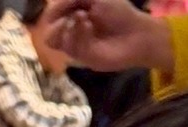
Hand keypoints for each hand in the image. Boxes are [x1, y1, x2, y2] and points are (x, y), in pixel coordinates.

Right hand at [46, 0, 173, 73]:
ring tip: (83, 17)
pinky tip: (88, 26)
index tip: (57, 7)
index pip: (54, 19)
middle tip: (69, 15)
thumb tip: (49, 14)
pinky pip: (72, 48)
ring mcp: (81, 48)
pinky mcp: (87, 60)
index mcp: (76, 17)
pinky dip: (78, 34)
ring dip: (68, 26)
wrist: (137, 32)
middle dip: (56, 23)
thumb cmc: (118, 11)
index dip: (53, 12)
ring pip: (58, 42)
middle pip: (51, 34)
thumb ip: (69, 0)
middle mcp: (76, 34)